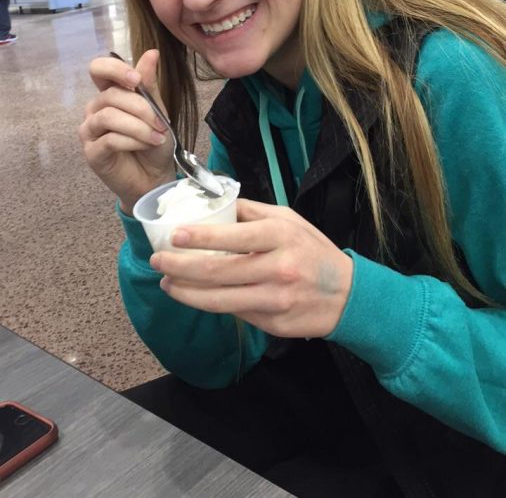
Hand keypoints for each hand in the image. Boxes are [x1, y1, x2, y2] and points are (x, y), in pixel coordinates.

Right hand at [79, 49, 174, 213]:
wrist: (156, 175)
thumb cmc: (154, 141)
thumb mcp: (157, 110)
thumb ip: (149, 85)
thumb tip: (151, 53)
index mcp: (109, 93)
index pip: (98, 69)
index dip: (114, 69)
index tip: (136, 80)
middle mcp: (95, 109)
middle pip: (110, 95)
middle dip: (141, 108)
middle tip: (161, 124)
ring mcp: (90, 131)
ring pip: (109, 116)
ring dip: (138, 126)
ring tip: (157, 137)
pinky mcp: (92, 152)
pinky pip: (109, 139)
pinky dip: (132, 141)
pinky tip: (145, 145)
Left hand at [150, 199, 352, 338]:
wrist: (348, 295)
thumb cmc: (313, 251)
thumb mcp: (289, 220)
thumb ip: (252, 212)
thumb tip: (214, 205)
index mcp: (280, 236)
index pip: (232, 236)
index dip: (198, 238)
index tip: (173, 236)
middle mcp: (277, 268)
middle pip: (217, 271)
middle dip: (179, 267)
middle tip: (158, 262)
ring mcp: (274, 300)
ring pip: (218, 300)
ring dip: (185, 292)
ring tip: (167, 283)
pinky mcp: (272, 324)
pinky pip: (233, 313)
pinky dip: (210, 304)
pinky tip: (195, 296)